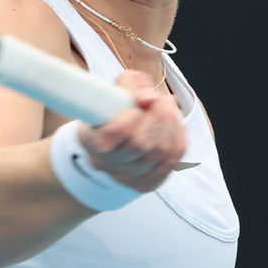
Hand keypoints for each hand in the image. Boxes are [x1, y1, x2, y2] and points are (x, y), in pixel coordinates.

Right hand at [77, 69, 185, 192]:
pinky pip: (172, 160)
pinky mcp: (147, 182)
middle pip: (138, 146)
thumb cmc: (118, 109)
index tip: (134, 111)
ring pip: (159, 153)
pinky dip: (177, 138)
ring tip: (168, 107)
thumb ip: (132, 84)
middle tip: (162, 100)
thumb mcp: (119, 88)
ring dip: (170, 125)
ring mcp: (126, 176)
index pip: (103, 142)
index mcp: (90, 139)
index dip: (121, 127)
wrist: (121, 135)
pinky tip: (174, 124)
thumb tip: (148, 98)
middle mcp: (105, 163)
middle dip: (156, 119)